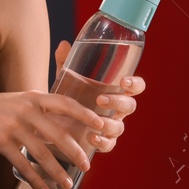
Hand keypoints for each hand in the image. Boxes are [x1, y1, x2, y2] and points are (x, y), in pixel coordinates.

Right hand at [0, 87, 120, 188]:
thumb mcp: (17, 100)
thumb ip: (37, 107)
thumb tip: (60, 116)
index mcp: (33, 97)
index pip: (66, 103)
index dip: (86, 114)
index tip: (101, 124)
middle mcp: (26, 110)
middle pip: (59, 134)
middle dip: (76, 153)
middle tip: (87, 166)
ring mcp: (13, 125)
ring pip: (42, 154)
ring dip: (57, 172)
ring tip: (67, 186)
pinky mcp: (1, 141)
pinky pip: (23, 165)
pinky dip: (35, 180)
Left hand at [53, 40, 143, 157]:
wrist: (53, 124)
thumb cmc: (67, 97)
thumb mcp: (66, 79)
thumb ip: (66, 63)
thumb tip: (64, 44)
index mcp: (115, 91)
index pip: (136, 86)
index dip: (135, 83)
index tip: (124, 81)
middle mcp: (117, 109)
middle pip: (130, 106)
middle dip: (118, 102)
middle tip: (100, 99)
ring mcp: (111, 126)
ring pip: (120, 127)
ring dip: (109, 124)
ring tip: (95, 123)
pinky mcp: (102, 142)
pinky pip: (109, 144)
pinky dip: (102, 142)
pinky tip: (91, 137)